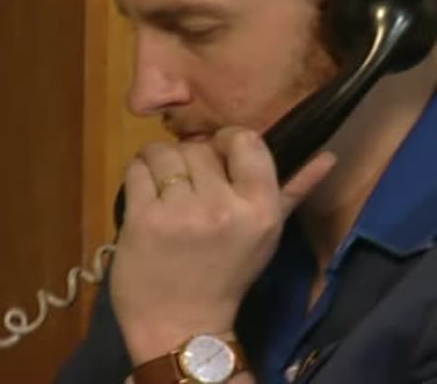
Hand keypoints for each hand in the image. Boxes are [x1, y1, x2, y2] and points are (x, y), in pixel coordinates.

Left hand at [109, 127, 335, 363]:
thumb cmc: (227, 277)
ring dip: (158, 162)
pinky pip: (136, 170)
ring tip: (162, 184)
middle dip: (189, 159)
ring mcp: (179, 212)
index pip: (245, 139)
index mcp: (259, 209)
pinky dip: (138, 174)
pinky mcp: (143, 219)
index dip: (226, 140)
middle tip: (186, 184)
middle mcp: (221, 206)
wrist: (182, 325)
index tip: (216, 155)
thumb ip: (295, 192)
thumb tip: (328, 156)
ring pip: (163, 152)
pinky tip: (145, 194)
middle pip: (197, 148)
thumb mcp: (267, 237)